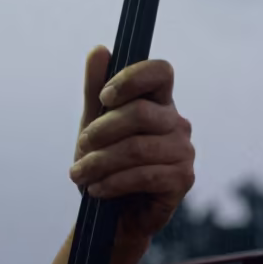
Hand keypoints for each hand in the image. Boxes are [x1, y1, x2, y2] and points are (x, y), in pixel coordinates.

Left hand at [69, 46, 194, 262]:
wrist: (112, 213)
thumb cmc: (106, 163)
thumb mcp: (94, 123)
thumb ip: (95, 89)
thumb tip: (99, 49)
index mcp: (159, 101)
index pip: (160, 71)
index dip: (131, 79)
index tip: (103, 97)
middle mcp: (177, 122)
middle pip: (140, 112)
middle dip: (101, 131)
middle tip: (79, 147)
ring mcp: (184, 151)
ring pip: (137, 148)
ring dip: (100, 162)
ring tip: (78, 175)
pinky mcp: (183, 180)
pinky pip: (145, 176)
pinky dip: (113, 182)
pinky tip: (97, 190)